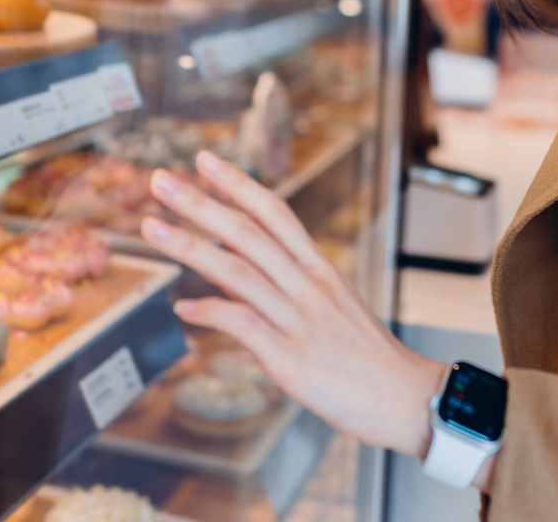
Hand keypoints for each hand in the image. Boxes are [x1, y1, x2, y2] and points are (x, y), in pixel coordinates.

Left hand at [142, 151, 448, 457]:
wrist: (404, 397)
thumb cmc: (367, 357)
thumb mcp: (337, 304)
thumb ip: (295, 284)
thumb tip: (247, 271)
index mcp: (319, 269)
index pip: (274, 212)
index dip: (237, 183)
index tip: (204, 160)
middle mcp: (307, 286)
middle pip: (247, 232)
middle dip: (200, 203)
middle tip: (160, 181)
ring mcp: (298, 320)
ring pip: (236, 270)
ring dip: (189, 246)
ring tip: (152, 227)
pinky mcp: (289, 357)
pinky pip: (240, 324)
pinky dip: (207, 312)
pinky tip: (182, 309)